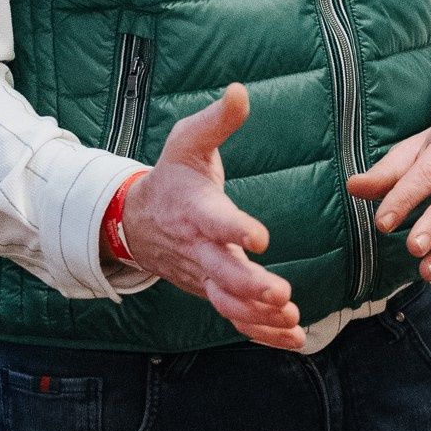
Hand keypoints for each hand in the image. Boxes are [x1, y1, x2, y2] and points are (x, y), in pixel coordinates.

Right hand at [118, 84, 305, 351]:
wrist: (137, 221)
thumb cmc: (173, 177)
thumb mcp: (189, 141)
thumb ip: (217, 121)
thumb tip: (240, 91)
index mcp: (197, 211)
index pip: (215, 222)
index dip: (235, 230)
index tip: (259, 237)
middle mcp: (200, 249)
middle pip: (222, 274)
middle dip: (250, 287)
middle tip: (280, 295)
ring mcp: (204, 275)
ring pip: (228, 304)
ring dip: (259, 316)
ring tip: (291, 320)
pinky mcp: (212, 291)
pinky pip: (235, 318)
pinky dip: (261, 333)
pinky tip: (293, 338)